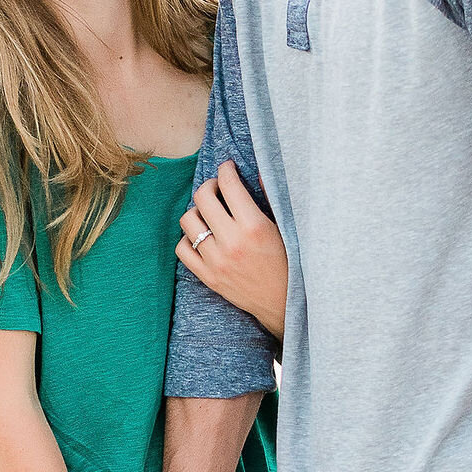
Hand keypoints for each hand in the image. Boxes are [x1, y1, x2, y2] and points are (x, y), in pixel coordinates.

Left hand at [178, 162, 287, 337]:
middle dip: (209, 185)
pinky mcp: (208, 277)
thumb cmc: (289, 262)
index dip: (226, 170)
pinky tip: (202, 236)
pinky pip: (182, 249)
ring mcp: (216, 261)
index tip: (228, 168)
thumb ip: (271, 198)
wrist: (284, 303)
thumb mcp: (285, 228)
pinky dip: (188, 238)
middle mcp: (232, 242)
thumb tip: (258, 172)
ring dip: (197, 212)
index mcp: (254, 226)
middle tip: (218, 188)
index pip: (230, 185)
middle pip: (203, 198)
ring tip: (209, 213)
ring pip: (188, 221)